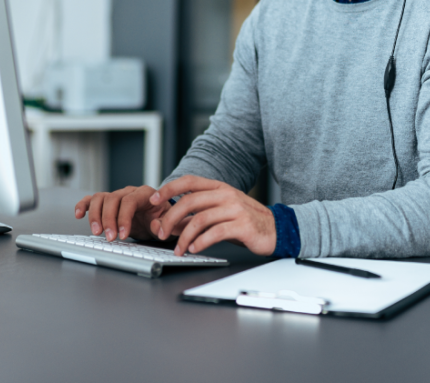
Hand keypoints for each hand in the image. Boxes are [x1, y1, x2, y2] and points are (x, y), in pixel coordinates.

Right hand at [74, 185, 166, 241]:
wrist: (160, 216)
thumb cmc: (164, 218)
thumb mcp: (170, 222)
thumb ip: (164, 224)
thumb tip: (155, 226)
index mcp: (146, 193)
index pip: (130, 200)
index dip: (124, 217)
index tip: (122, 234)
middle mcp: (129, 191)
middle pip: (112, 199)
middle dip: (109, 219)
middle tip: (110, 238)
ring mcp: (117, 196)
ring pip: (100, 198)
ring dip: (95, 216)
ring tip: (97, 232)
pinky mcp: (108, 203)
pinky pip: (92, 200)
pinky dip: (83, 206)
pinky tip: (78, 215)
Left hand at [148, 176, 275, 255]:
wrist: (276, 229)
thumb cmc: (245, 221)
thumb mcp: (220, 212)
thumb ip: (198, 215)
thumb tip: (171, 223)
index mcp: (219, 188)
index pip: (189, 181)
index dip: (169, 188)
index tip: (154, 199)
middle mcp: (226, 195)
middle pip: (189, 201)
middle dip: (170, 218)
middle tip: (161, 232)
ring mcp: (235, 209)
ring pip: (200, 219)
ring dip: (184, 236)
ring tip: (178, 249)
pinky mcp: (242, 225)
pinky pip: (215, 233)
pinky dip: (201, 242)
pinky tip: (195, 248)